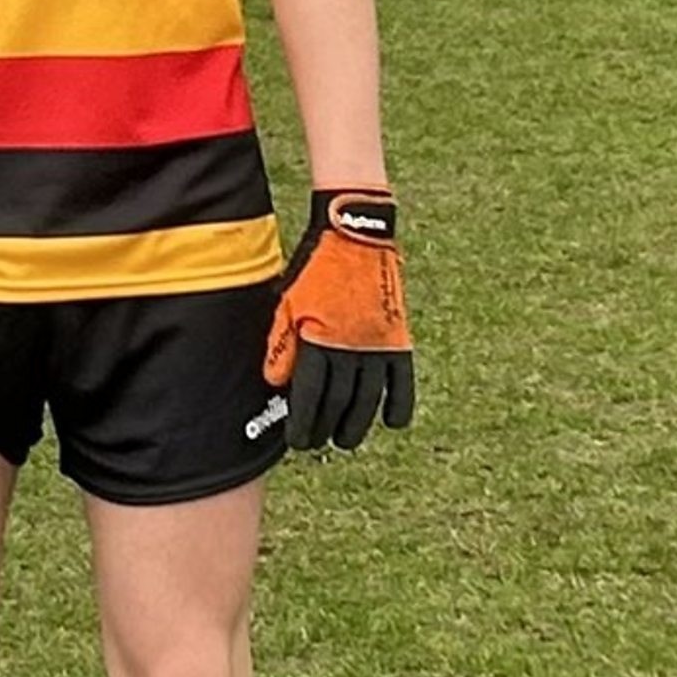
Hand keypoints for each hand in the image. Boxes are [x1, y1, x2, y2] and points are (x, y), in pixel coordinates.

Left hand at [263, 188, 414, 451]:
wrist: (355, 233)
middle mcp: (348, 346)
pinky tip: (392, 423)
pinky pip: (401, 379)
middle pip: (337, 401)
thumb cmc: (314, 266)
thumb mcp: (288, 299)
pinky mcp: (397, 336)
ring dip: (357, 423)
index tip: (297, 441)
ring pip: (368, 397)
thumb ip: (282, 341)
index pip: (308, 393)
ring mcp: (376, 343)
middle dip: (325, 427)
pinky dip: (398, 403)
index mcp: (317, 337)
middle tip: (317, 443)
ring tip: (345, 441)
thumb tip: (276, 382)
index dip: (303, 421)